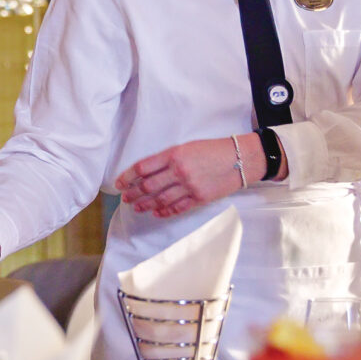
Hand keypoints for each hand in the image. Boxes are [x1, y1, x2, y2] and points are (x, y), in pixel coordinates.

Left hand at [115, 134, 256, 218]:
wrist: (241, 158)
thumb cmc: (214, 149)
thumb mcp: (188, 147)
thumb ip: (168, 158)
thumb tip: (148, 172)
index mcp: (174, 154)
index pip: (143, 167)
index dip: (128, 176)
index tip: (120, 182)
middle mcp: (179, 171)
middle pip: (148, 186)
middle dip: (133, 193)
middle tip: (125, 198)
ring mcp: (189, 186)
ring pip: (160, 199)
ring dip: (145, 205)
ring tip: (137, 208)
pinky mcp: (199, 198)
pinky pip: (177, 208)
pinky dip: (165, 211)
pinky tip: (157, 213)